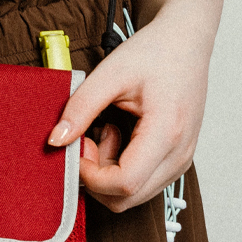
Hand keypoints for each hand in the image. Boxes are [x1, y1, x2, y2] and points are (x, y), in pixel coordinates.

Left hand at [47, 6, 210, 211]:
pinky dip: (122, 169)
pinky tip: (120, 136)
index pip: (124, 183)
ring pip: (134, 196)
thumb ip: (80, 108)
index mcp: (166, 132)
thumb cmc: (155, 52)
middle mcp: (180, 154)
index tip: (78, 145)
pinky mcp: (178, 159)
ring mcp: (182, 160)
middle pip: (127, 199)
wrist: (186, 42)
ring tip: (106, 131)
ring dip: (109, 173)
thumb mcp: (110, 73)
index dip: (91, 175)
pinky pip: (144, 183)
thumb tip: (56, 141)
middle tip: (87, 139)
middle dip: (96, 177)